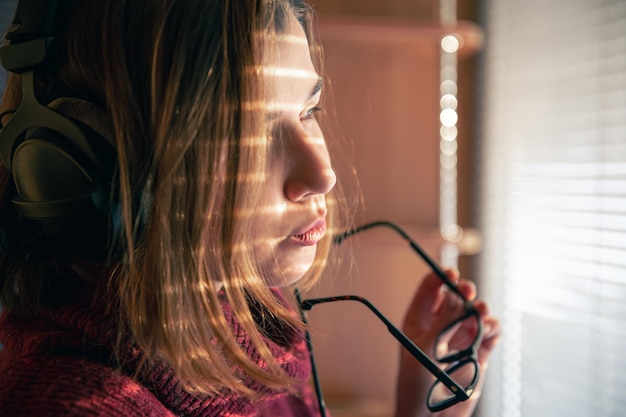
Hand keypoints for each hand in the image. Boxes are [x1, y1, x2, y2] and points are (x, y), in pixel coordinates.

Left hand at [394, 269, 500, 416]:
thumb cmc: (416, 386)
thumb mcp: (425, 351)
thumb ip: (442, 324)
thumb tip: (458, 299)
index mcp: (419, 320)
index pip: (430, 290)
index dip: (440, 277)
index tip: (451, 272)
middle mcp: (440, 326)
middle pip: (456, 297)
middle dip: (464, 290)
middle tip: (468, 292)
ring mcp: (460, 338)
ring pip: (475, 313)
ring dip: (481, 309)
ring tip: (482, 313)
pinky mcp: (478, 353)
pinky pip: (489, 333)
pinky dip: (492, 328)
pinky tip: (489, 330)